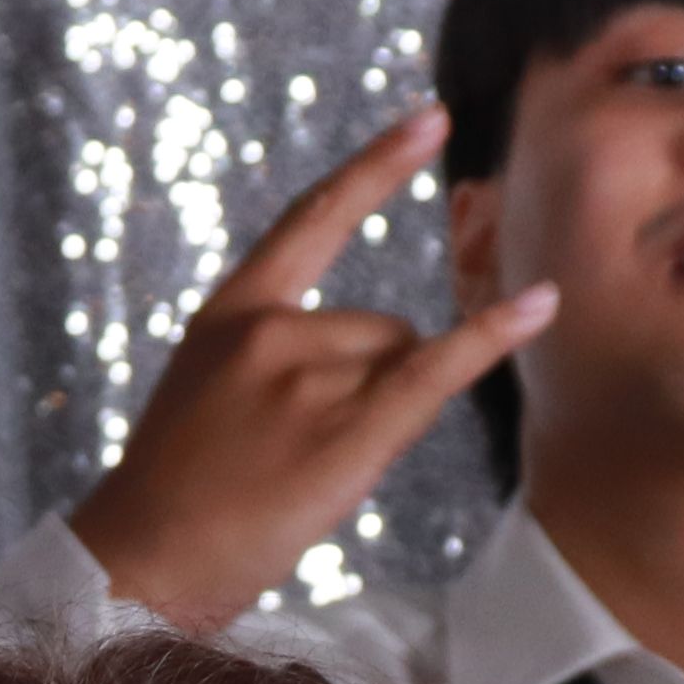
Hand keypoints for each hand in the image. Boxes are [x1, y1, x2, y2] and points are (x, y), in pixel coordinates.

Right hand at [65, 106, 557, 623]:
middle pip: (382, 330)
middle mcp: (270, 331)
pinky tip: (542, 304)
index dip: (377, 167)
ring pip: (401, 372)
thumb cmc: (180, 494)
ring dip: (384, 419)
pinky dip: (492, 337)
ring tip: (307, 476)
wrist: (142, 563)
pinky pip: (437, 371)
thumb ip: (281, 356)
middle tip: (300, 458)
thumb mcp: (211, 396)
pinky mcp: (344, 432)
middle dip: (373, 386)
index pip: (311, 219)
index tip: (431, 120)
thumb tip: (397, 346)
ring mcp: (306, 378)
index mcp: (230, 314)